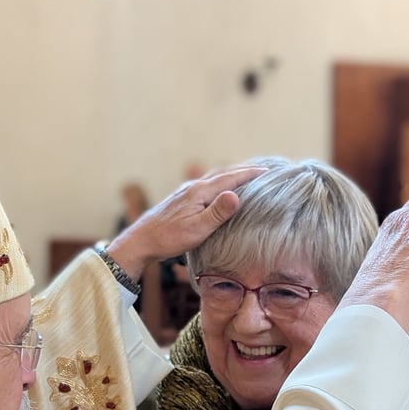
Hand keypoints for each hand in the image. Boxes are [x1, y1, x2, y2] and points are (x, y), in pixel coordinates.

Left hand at [105, 166, 265, 279]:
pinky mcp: (182, 200)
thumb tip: (236, 195)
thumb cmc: (169, 238)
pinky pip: (206, 185)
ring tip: (245, 175)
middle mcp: (193, 187)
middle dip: (243, 170)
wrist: (141, 241)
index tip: (267, 171)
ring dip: (231, 174)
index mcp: (199, 191)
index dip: (249, 174)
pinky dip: (220, 182)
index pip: (230, 178)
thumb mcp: (197, 229)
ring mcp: (186, 192)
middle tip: (263, 169)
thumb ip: (217, 212)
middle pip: (222, 173)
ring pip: (213, 178)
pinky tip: (219, 190)